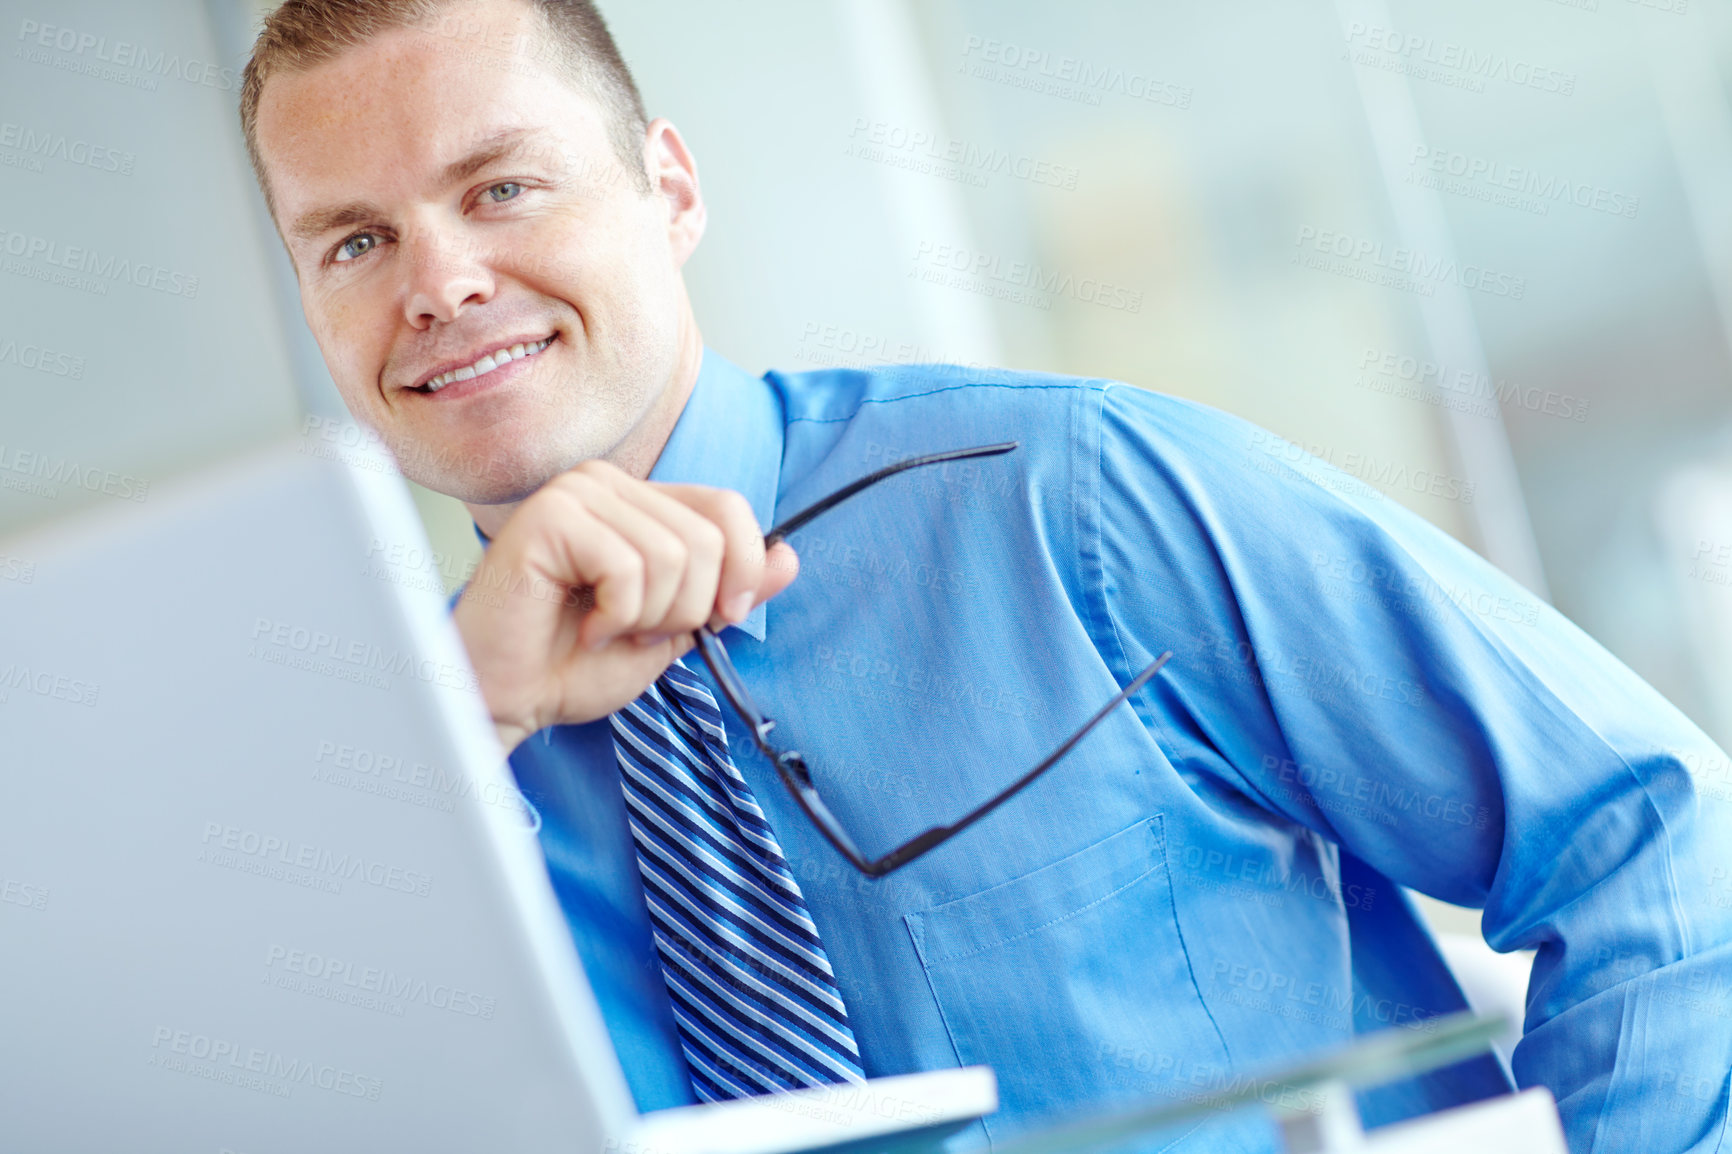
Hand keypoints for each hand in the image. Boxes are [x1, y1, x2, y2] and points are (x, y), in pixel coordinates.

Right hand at [452, 460, 798, 750]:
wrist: (506, 699)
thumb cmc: (571, 665)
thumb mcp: (674, 628)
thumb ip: (727, 591)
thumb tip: (790, 557)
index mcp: (639, 500)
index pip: (729, 507)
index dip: (743, 570)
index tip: (720, 619)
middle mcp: (607, 483)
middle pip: (708, 537)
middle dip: (689, 608)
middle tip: (635, 630)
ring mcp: (575, 492)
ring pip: (674, 555)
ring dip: (649, 616)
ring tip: (603, 629)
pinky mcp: (549, 516)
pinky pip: (629, 567)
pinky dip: (616, 616)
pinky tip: (579, 625)